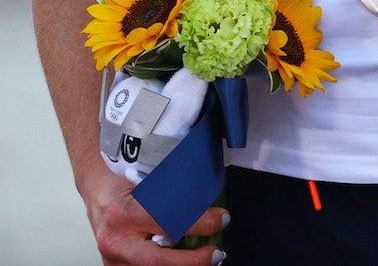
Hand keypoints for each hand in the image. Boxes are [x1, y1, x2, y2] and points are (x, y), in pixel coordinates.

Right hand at [80, 163, 226, 263]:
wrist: (99, 188)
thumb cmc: (124, 179)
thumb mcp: (150, 175)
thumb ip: (176, 189)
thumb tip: (213, 197)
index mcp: (123, 213)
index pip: (168, 223)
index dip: (202, 224)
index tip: (222, 219)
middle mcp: (114, 240)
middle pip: (157, 261)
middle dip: (193, 261)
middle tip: (216, 253)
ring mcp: (112, 258)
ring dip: (183, 265)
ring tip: (205, 258)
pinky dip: (169, 265)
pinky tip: (185, 260)